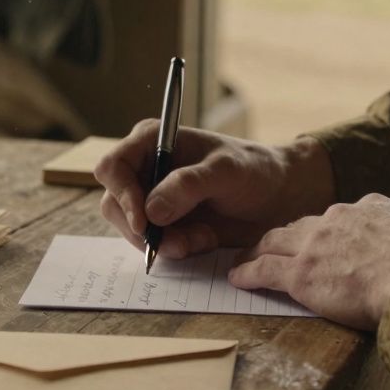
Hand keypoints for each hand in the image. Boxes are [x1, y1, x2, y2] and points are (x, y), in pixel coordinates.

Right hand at [94, 122, 334, 258]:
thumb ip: (189, 185)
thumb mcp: (226, 171)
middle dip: (145, 229)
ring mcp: (151, 197)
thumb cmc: (254, 170)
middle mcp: (144, 168)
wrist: (277, 197)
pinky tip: (204, 239)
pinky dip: (176, 248)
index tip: (145, 223)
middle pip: (115, 204)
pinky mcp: (163, 222)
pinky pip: (153, 243)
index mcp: (151, 141)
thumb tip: (152, 210)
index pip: (113, 167)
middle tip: (181, 242)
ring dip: (164, 242)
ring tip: (202, 238)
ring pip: (133, 229)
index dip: (122, 195)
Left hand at [229, 194, 389, 330]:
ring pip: (276, 242)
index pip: (343, 218)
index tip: (323, 238)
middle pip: (303, 225)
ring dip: (258, 250)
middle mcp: (340, 219)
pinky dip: (248, 273)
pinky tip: (238, 278)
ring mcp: (317, 244)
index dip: (329, 230)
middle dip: (287, 235)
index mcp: (375, 208)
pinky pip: (264, 271)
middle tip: (272, 244)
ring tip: (246, 258)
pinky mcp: (301, 274)